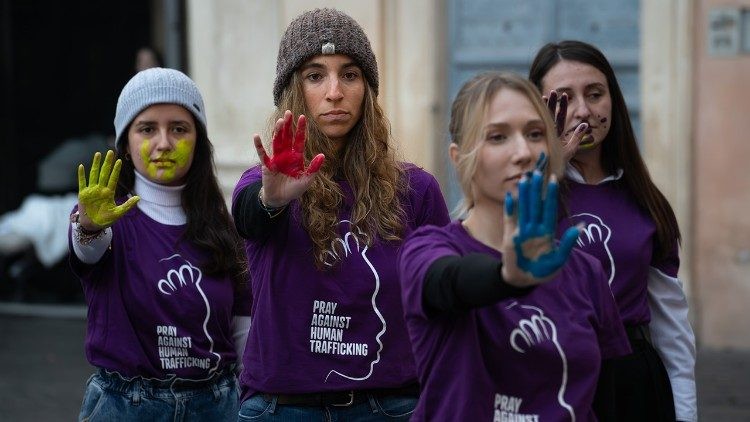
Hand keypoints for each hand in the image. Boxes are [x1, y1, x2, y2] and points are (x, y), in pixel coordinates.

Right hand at [77, 150, 138, 230]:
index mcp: (109, 192)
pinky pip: (82, 183)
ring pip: (93, 174)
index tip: (120, 160)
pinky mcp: (82, 194)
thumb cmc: (105, 219)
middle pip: (104, 173)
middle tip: (110, 152)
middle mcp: (100, 189)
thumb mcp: (118, 213)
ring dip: (95, 164)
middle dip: (107, 163)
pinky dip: (81, 175)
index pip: (113, 178)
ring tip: (98, 154)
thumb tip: (139, 198)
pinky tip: (81, 166)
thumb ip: (127, 205)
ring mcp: (91, 190)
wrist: (93, 225)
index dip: (116, 170)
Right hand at [253, 110, 324, 206]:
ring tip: (280, 121)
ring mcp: (276, 158)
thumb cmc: (294, 189)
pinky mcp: (267, 165)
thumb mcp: (307, 179)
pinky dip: (259, 145)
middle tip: (289, 112)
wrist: (281, 199)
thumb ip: (314, 168)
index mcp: (297, 156)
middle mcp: (286, 154)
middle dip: (288, 125)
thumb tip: (322, 155)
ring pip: (277, 142)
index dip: (300, 129)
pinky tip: (256, 136)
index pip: (299, 140)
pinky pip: (262, 154)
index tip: (302, 117)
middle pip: (287, 137)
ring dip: (278, 131)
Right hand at [501, 171, 579, 285]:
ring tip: (524, 180)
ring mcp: (522, 231)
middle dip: (536, 189)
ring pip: (524, 209)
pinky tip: (511, 196)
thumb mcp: (559, 260)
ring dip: (524, 195)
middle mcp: (535, 229)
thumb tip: (579, 226)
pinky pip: (510, 219)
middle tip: (537, 172)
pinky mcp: (511, 237)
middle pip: (535, 205)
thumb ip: (567, 243)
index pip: (549, 209)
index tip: (553, 180)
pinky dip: (510, 209)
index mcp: (547, 233)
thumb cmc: (543, 272)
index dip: (550, 195)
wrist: (523, 281)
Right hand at [544, 90, 587, 161]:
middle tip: (553, 91)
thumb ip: (578, 137)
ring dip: (546, 107)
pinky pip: (540, 127)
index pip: (559, 116)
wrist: (549, 174)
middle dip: (552, 103)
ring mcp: (544, 135)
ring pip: (544, 119)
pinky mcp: (540, 140)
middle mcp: (550, 132)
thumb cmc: (559, 163)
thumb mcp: (571, 149)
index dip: (561, 105)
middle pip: (551, 114)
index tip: (563, 94)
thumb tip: (585, 124)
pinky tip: (539, 109)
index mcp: (557, 133)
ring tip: (546, 95)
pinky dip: (540, 118)